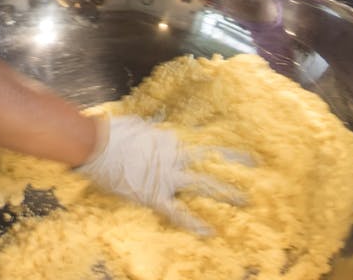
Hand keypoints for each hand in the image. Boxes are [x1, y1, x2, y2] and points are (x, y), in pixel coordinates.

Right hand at [76, 114, 243, 233]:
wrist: (96, 146)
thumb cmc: (113, 132)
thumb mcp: (136, 123)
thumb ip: (150, 126)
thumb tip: (154, 121)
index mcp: (169, 139)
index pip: (198, 143)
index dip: (217, 147)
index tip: (232, 149)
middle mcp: (173, 156)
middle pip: (209, 159)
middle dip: (234, 163)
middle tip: (256, 167)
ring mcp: (166, 176)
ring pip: (201, 184)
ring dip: (224, 191)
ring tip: (245, 200)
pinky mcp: (154, 195)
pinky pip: (176, 211)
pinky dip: (192, 222)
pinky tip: (208, 231)